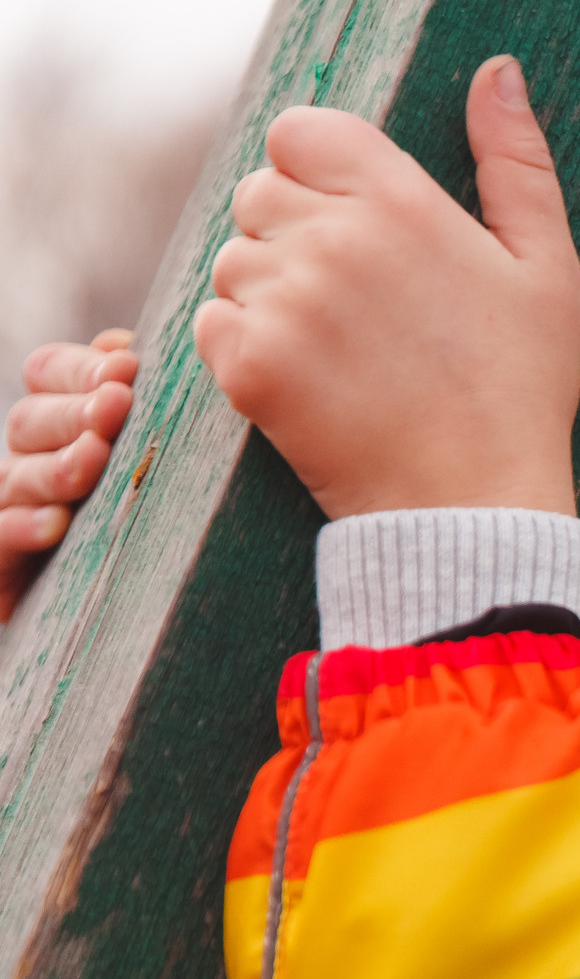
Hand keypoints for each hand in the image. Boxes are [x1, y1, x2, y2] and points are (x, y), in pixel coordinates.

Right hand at [0, 330, 138, 619]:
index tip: (128, 366)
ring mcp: (14, 510)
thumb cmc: (164, 528)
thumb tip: (125, 345)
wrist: (131, 633)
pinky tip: (55, 525)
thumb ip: (152, 408)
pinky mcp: (4, 566)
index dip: (80, 365)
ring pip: (18, 475)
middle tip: (118, 404)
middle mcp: (32, 460)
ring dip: (58, 464)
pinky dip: (21, 528)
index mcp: (64, 423)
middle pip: (31, 418)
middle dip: (75, 410)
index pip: (48, 372)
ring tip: (95, 458)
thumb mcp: (164, 462)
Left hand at [193, 55, 579, 520]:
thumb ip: (516, 162)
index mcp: (401, 201)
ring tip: (339, 353)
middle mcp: (334, 239)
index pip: (298, 133)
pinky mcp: (249, 363)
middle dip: (293, 237)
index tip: (354, 228)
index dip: (317, 174)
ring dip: (268, 297)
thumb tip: (497, 73)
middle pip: (258, 194)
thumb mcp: (546, 269)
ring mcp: (286, 301)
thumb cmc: (519, 388)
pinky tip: (311, 385)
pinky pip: (212, 325)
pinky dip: (247, 351)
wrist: (476, 507)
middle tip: (356, 307)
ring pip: (232, 263)